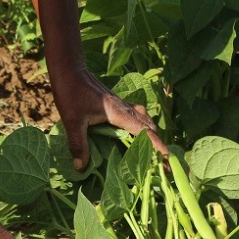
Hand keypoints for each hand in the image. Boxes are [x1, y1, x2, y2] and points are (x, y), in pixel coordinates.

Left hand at [51, 66, 167, 169]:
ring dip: (152, 133)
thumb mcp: (72, 121)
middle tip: (164, 162)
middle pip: (149, 125)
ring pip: (144, 119)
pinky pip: (137, 114)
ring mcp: (122, 104)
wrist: (70, 71)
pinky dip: (142, 125)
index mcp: (119, 113)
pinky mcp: (116, 103)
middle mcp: (125, 108)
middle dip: (159, 143)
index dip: (157, 145)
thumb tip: (82, 167)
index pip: (144, 131)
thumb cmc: (71, 93)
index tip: (168, 158)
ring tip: (154, 149)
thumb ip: (79, 145)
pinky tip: (135, 132)